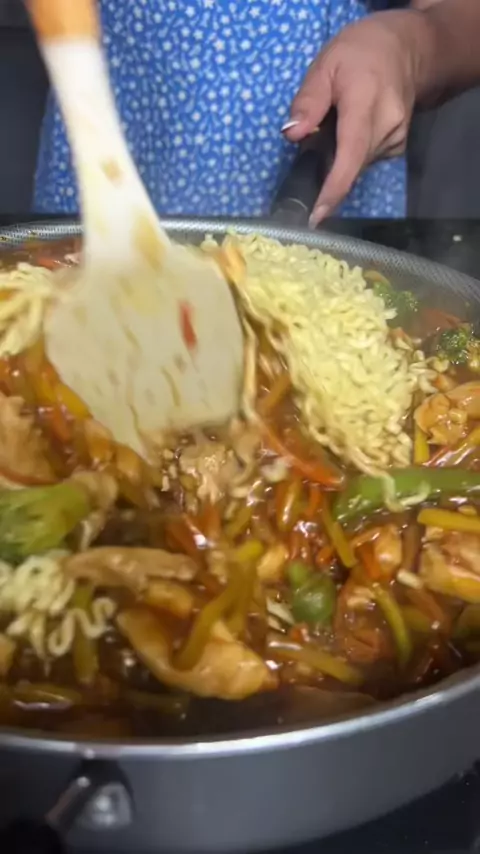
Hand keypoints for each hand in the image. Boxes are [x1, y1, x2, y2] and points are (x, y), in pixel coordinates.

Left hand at [283, 10, 433, 224]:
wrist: (408, 49)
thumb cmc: (360, 52)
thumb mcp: (326, 64)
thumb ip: (308, 101)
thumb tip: (292, 135)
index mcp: (365, 104)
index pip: (350, 155)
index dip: (333, 189)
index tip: (316, 215)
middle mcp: (386, 128)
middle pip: (349, 166)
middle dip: (326, 169)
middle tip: (313, 144)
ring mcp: (395, 140)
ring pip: (356, 165)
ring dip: (337, 159)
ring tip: (334, 129)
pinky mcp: (397, 148)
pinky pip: (365, 161)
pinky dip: (350, 155)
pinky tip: (349, 133)